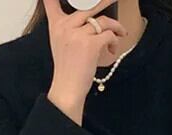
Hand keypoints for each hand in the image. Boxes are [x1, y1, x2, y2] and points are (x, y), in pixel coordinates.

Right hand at [43, 0, 127, 122]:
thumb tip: (91, 21)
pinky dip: (114, 41)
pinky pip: (108, 35)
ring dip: (115, 27)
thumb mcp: (61, 45)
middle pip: (89, 5)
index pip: (51, 1)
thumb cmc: (67, 69)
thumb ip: (69, 29)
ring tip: (120, 34)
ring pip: (103, 21)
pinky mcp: (91, 45)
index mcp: (56, 25)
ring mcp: (78, 34)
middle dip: (106, 1)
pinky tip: (112, 50)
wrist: (67, 88)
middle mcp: (65, 26)